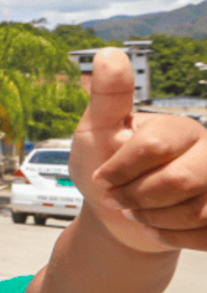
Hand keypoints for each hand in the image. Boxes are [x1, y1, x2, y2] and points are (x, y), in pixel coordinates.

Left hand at [72, 48, 206, 250]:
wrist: (118, 215)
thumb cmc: (104, 167)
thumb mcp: (95, 131)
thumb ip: (107, 98)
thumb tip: (108, 54)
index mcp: (180, 128)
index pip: (153, 146)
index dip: (119, 169)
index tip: (100, 179)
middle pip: (180, 181)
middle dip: (137, 197)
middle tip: (115, 200)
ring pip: (197, 211)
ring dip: (152, 220)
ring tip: (134, 214)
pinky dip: (171, 239)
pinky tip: (154, 230)